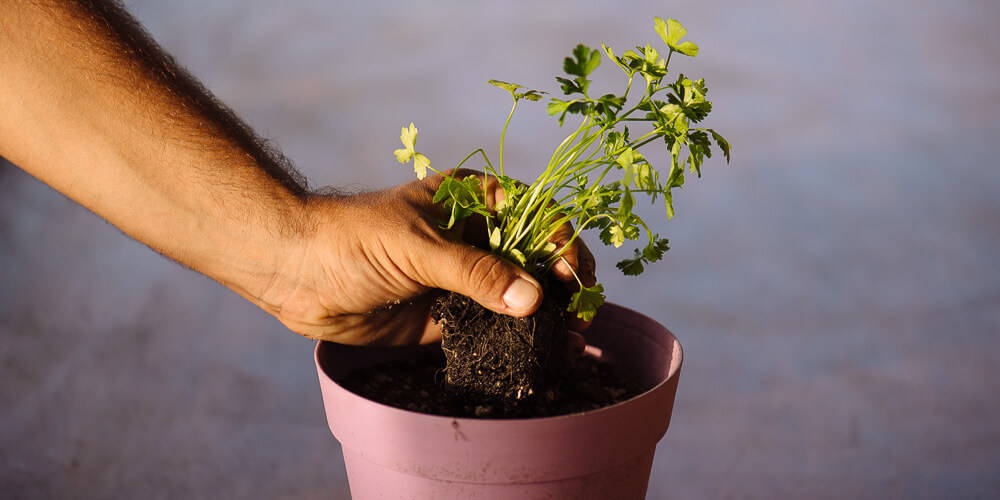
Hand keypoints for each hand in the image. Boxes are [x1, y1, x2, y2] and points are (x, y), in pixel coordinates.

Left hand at [257, 170, 595, 345]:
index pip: (535, 215)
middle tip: (581, 310)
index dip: (560, 242)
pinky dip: (520, 339)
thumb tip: (534, 298)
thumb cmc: (351, 240)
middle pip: (536, 257)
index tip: (572, 274)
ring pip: (520, 295)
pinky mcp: (449, 315)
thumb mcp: (418, 249)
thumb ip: (475, 273)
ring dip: (549, 314)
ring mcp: (464, 278)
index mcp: (473, 199)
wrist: (295, 273)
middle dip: (564, 282)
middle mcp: (476, 236)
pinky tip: (545, 351)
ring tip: (574, 338)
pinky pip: (494, 326)